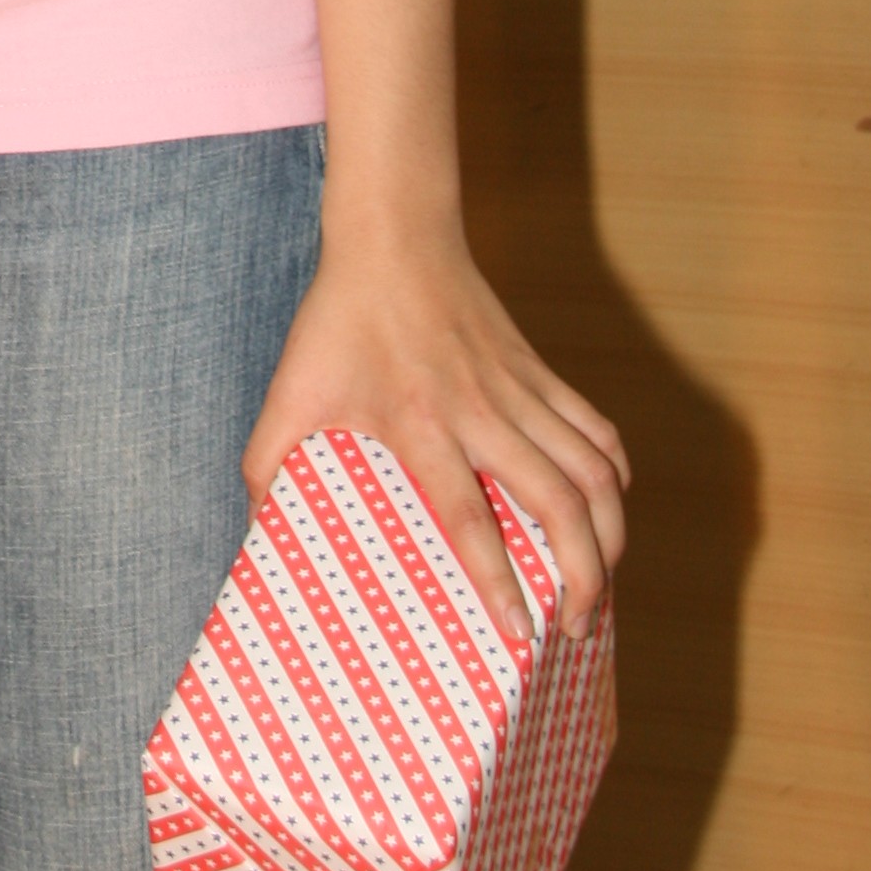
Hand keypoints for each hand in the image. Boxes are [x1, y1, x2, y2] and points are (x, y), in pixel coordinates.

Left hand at [243, 222, 628, 648]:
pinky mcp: (540, 372)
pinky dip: (614, 478)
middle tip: (571, 629)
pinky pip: (597, 431)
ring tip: (600, 589)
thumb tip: (256, 529)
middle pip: (559, 505)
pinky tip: (609, 512)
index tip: (520, 635)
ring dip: (610, 537)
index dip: (497, 582)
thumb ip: (266, 463)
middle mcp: (483, 412)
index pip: (470, 519)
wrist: (394, 235)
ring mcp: (520, 391)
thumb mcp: (290, 391)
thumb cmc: (339, 317)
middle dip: (582, 577)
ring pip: (594, 472)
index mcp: (421, 424)